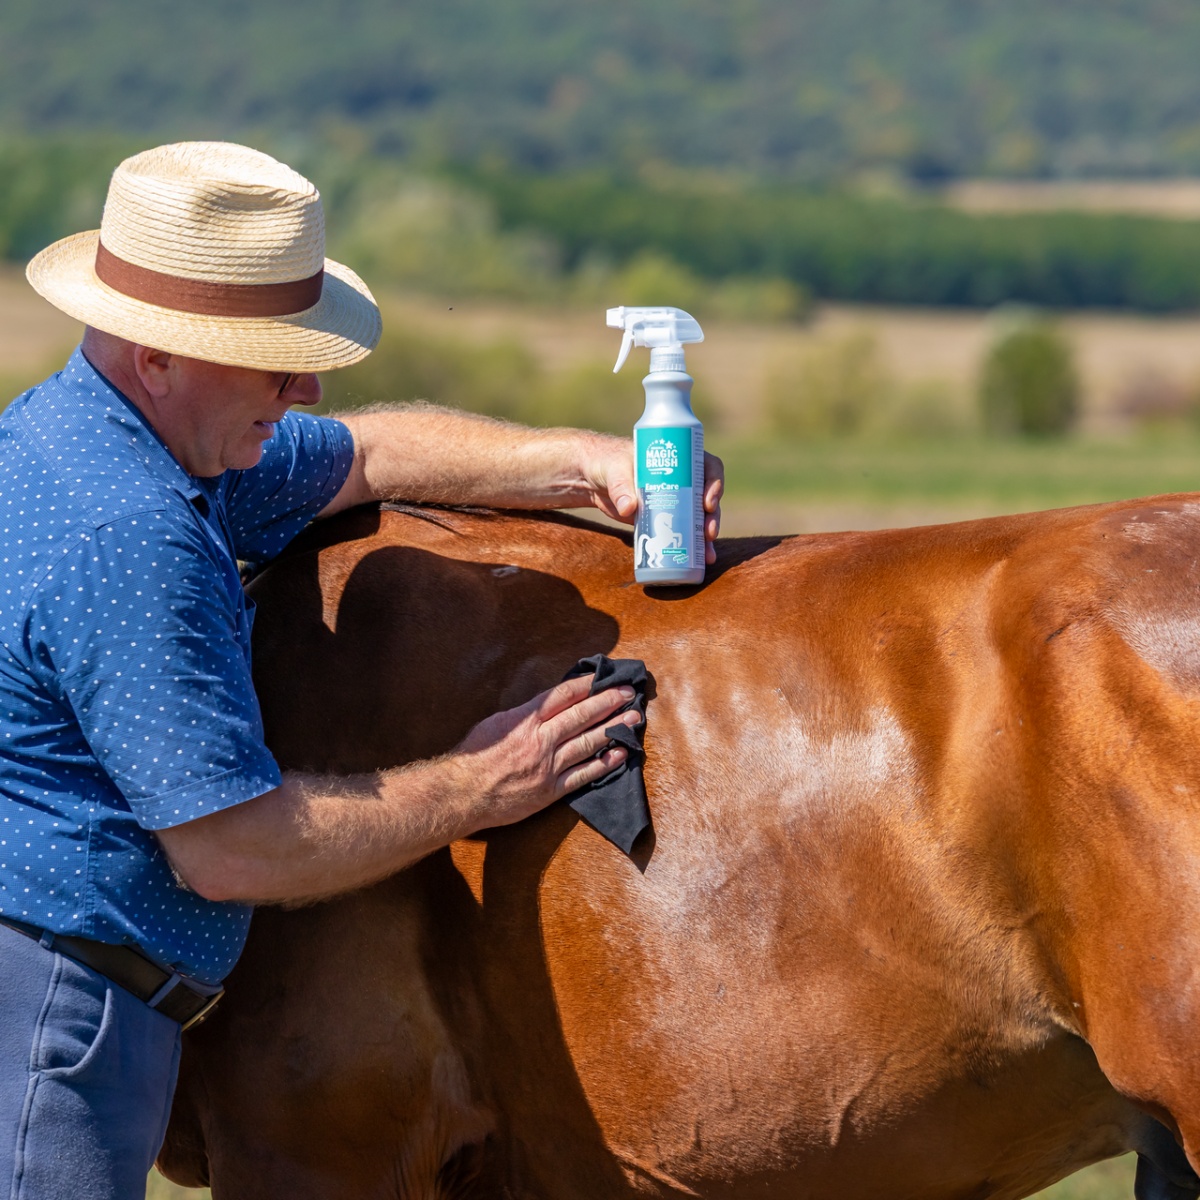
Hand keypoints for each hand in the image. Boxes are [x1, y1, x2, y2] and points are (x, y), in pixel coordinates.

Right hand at [453, 674, 639, 829]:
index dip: (586, 685)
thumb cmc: (473, 757)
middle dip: (608, 702)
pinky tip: (620, 754)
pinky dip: (604, 763)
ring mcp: (548, 766)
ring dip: (613, 728)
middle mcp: (541, 740)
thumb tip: (546, 704)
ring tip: (633, 718)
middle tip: (628, 693)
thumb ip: (523, 713)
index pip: (563, 695)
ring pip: (588, 743)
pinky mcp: (551, 790)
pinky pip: (584, 775)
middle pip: (582, 715)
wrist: (463, 794)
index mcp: (526, 720)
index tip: (602, 677)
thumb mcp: (495, 723)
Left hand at [585, 436, 724, 564]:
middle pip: (708, 497)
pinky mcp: (664, 519)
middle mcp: (683, 479)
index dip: (714, 484)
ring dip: (707, 536)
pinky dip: (694, 546)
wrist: (592, 479)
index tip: (707, 502)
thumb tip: (628, 508)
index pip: (707, 466)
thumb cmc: (607, 462)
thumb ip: (620, 485)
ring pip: (700, 517)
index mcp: (679, 459)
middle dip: (712, 517)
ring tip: (707, 554)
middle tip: (708, 532)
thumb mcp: (614, 468)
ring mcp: (676, 500)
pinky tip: (700, 560)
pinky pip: (685, 531)